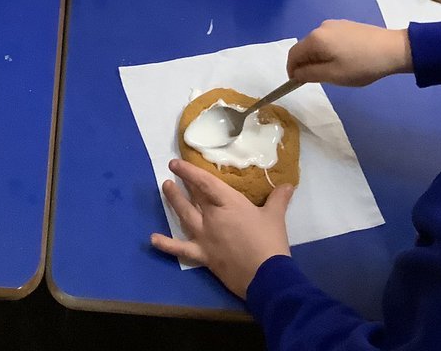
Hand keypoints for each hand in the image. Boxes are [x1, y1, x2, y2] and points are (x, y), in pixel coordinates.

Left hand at [151, 159, 292, 298]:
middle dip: (182, 184)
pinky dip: (167, 245)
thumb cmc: (270, 243)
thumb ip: (279, 199)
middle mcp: (212, 217)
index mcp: (229, 204)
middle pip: (194, 197)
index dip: (190, 172)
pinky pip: (181, 250)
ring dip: (174, 202)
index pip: (206, 183)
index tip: (176, 163)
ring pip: (185, 216)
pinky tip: (153, 239)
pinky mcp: (204, 256)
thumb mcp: (276, 217)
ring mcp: (205, 237)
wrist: (267, 277)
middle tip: (171, 174)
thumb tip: (288, 184)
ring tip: (165, 189)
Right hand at [287, 20, 411, 86]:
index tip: (297, 83)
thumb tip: (296, 72)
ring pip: (318, 44)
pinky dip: (329, 51)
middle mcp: (321, 27)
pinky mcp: (346, 25)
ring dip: (318, 58)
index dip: (291, 70)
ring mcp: (335, 24)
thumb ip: (310, 74)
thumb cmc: (362, 65)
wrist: (393, 49)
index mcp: (315, 39)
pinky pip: (329, 39)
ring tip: (335, 72)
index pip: (293, 54)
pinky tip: (345, 60)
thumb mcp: (334, 75)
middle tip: (319, 80)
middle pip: (305, 47)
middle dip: (306, 64)